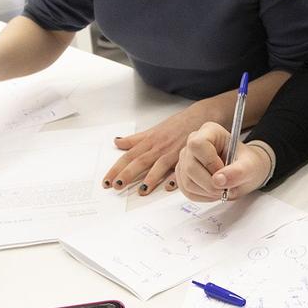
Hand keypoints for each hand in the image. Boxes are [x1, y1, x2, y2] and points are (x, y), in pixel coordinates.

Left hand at [102, 101, 224, 196]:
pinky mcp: (186, 154)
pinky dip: (175, 176)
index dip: (116, 169)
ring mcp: (172, 151)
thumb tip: (117, 142)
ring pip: (158, 165)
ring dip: (150, 178)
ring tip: (142, 191)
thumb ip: (135, 139)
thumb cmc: (176, 125)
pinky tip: (169, 185)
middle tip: (116, 187)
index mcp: (148, 141)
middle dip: (127, 174)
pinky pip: (180, 167)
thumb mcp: (153, 130)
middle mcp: (158, 147)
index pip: (128, 157)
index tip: (106, 181)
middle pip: (139, 161)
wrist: (200, 116)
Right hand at [177, 121, 270, 200]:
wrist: (244, 171)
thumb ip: (238, 172)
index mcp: (210, 131)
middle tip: (226, 186)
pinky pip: (187, 191)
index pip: (197, 144)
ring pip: (187, 182)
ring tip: (222, 187)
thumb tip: (219, 180)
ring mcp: (185, 159)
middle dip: (210, 183)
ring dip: (207, 191)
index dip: (209, 162)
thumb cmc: (247, 163)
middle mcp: (193, 142)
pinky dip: (203, 196)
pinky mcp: (182, 174)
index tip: (223, 172)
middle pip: (190, 167)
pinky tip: (214, 190)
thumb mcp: (251, 167)